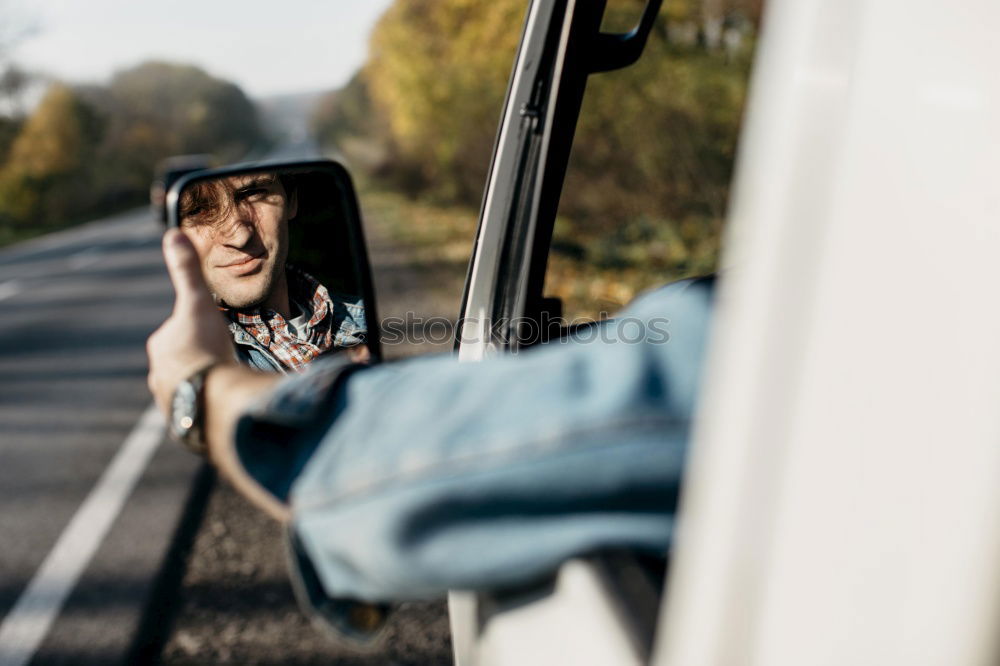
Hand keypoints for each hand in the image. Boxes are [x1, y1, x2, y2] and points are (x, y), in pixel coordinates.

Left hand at [147, 228, 234, 415]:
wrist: (213, 397)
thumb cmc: (205, 347)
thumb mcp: (198, 303)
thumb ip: (186, 271)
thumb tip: (172, 233)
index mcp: (161, 346)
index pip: (179, 334)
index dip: (200, 332)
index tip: (217, 336)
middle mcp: (158, 376)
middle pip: (183, 363)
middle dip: (202, 361)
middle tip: (225, 360)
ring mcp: (171, 401)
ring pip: (190, 388)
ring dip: (205, 386)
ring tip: (226, 385)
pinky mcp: (185, 426)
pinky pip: (198, 412)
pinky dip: (209, 408)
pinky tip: (224, 405)